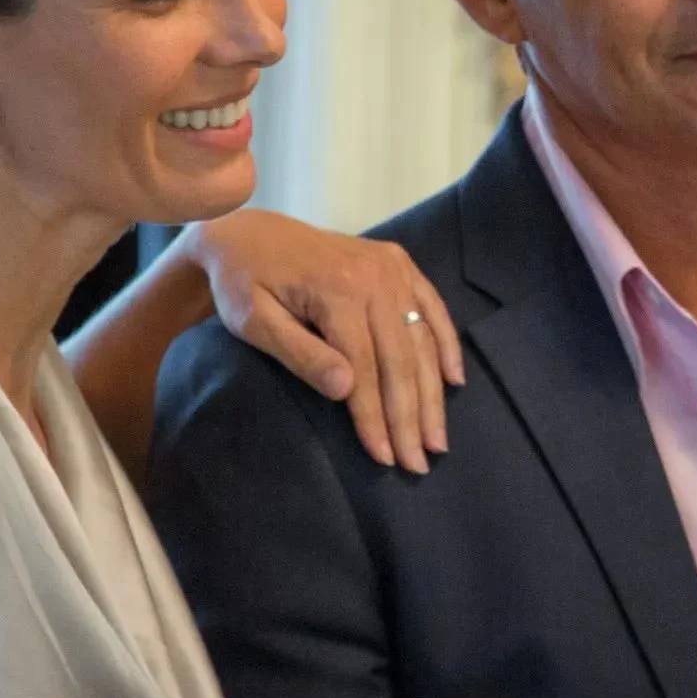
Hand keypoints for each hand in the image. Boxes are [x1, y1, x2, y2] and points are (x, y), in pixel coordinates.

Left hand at [181, 213, 463, 472]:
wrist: (248, 233)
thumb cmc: (243, 284)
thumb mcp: (255, 323)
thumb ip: (301, 354)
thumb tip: (348, 389)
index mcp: (337, 291)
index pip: (365, 368)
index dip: (374, 417)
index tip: (385, 458)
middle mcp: (374, 276)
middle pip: (401, 359)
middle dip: (410, 417)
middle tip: (419, 464)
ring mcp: (391, 268)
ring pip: (421, 340)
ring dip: (432, 394)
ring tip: (436, 439)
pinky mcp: (399, 263)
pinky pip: (433, 308)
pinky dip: (446, 346)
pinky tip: (453, 382)